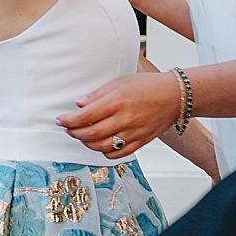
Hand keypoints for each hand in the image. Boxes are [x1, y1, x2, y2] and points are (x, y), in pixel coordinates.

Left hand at [57, 72, 181, 156]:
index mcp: (117, 101)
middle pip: (90, 134)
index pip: (85, 116)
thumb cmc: (148, 86)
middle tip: (67, 128)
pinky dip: (104, 151)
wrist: (175, 96)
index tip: (60, 120)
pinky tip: (99, 143)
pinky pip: (117, 154)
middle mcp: (124, 119)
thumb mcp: (120, 82)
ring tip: (81, 136)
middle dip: (74, 132)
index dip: (69, 120)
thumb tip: (79, 104)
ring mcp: (133, 133)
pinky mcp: (140, 142)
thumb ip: (98, 94)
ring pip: (101, 147)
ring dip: (86, 143)